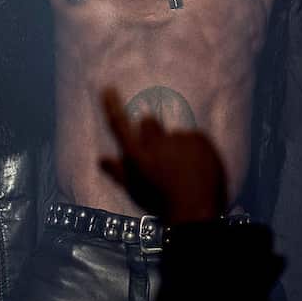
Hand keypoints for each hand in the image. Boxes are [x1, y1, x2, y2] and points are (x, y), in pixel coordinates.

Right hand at [98, 88, 226, 222]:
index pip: (120, 125)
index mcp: (137, 156)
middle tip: (162, 153)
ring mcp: (178, 139)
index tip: (108, 88)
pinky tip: (198, 168)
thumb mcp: (136, 190)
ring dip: (177, 146)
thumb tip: (101, 159)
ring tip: (186, 171)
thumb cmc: (161, 203)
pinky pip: (195, 138)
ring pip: (174, 135)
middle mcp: (155, 143)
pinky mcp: (199, 138)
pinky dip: (196, 150)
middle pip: (148, 123)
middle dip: (151, 130)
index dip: (113, 106)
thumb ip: (118, 172)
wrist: (196, 212)